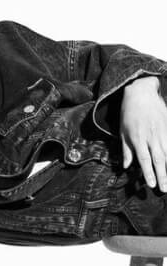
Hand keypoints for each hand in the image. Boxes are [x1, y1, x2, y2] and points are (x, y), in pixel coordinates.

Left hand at [120, 76, 166, 190]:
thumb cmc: (129, 113)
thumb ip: (126, 149)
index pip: (144, 159)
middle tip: (164, 189)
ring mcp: (162, 133)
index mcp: (137, 138)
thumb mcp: (122, 130)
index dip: (148, 173)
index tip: (151, 184)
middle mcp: (150, 137)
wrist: (141, 94)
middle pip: (158, 160)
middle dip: (162, 176)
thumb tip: (126, 165)